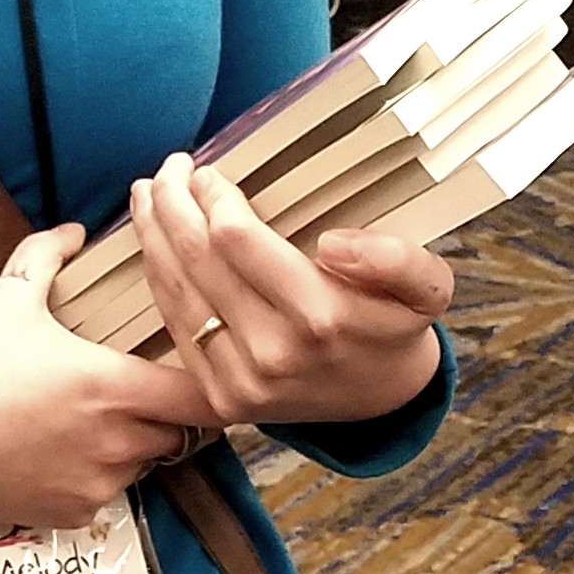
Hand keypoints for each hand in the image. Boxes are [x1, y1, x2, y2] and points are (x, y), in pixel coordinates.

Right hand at [0, 224, 218, 528]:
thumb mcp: (6, 298)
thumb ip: (46, 256)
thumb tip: (74, 231)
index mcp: (111, 385)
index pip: (202, 396)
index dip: (211, 383)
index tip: (203, 368)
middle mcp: (115, 442)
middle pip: (179, 433)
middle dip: (167, 411)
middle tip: (139, 386)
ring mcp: (97, 485)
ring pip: (142, 463)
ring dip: (132, 443)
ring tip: (91, 417)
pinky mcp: (73, 515)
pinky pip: (108, 494)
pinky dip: (96, 474)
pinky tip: (59, 449)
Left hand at [130, 153, 448, 428]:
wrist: (383, 406)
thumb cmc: (395, 328)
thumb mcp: (425, 288)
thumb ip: (397, 259)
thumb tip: (335, 244)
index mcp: (319, 317)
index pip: (235, 238)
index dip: (212, 197)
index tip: (210, 172)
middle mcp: (271, 353)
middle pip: (194, 257)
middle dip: (172, 201)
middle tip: (170, 167)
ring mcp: (240, 381)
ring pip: (173, 287)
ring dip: (152, 232)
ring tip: (147, 192)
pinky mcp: (219, 397)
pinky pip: (174, 323)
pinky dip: (157, 275)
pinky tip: (154, 241)